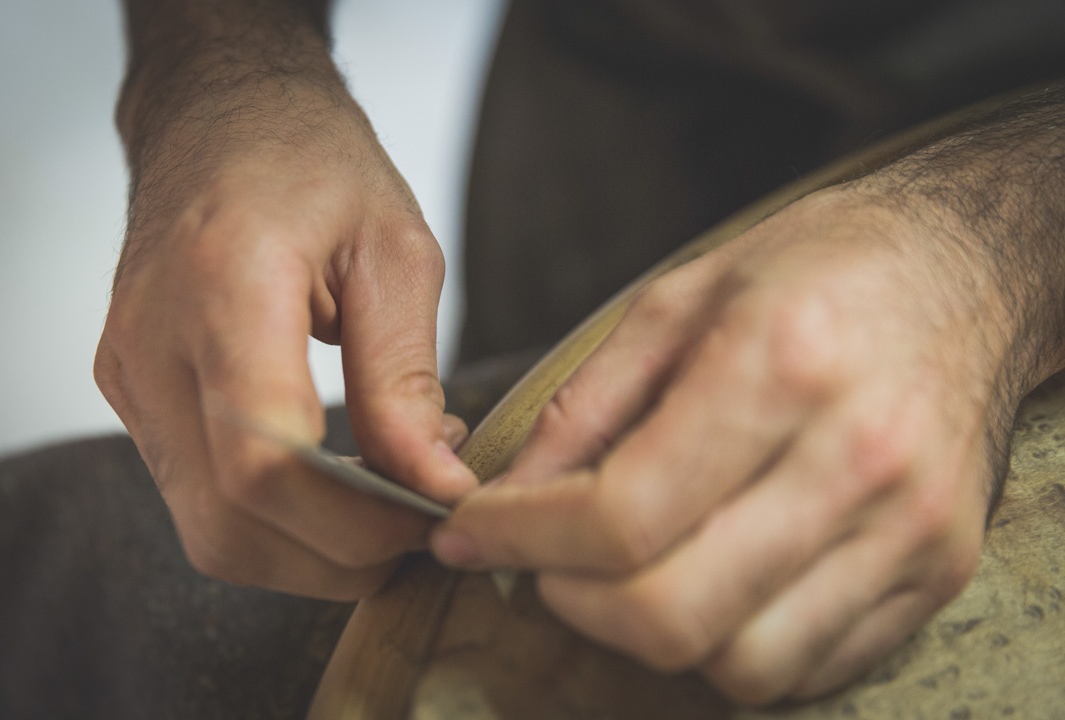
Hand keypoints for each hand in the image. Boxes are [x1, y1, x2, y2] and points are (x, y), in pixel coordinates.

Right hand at [96, 71, 475, 599]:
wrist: (220, 116)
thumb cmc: (311, 161)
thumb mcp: (394, 253)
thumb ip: (407, 379)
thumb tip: (435, 484)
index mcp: (226, 289)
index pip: (265, 464)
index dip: (357, 521)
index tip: (434, 514)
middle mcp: (155, 345)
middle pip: (229, 522)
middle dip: (338, 557)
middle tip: (419, 528)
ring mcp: (131, 376)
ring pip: (208, 529)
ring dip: (307, 550)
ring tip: (387, 506)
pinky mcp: (134, 392)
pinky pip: (198, 496)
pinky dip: (274, 519)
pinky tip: (337, 484)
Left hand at [432, 185, 1022, 702]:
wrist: (967, 271)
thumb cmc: (822, 267)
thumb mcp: (681, 298)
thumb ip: (587, 405)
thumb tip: (510, 497)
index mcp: (779, 368)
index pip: (621, 514)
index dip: (520, 539)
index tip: (471, 535)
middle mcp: (855, 460)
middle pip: (672, 611)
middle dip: (572, 602)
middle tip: (541, 561)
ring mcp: (907, 529)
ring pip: (740, 663)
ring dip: (649, 635)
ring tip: (622, 573)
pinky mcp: (938, 571)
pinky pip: (811, 665)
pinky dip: (730, 645)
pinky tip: (704, 581)